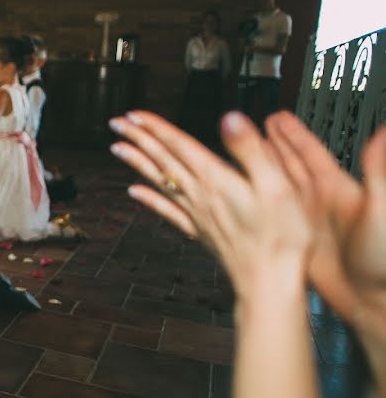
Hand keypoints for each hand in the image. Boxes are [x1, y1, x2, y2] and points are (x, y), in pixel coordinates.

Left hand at [109, 111, 311, 303]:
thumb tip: (229, 118)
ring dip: (138, 162)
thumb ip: (250, 149)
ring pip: (160, 181)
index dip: (156, 127)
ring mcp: (197, 214)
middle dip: (139, 138)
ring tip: (117, 148)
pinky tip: (134, 193)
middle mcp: (200, 196)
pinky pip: (167, 211)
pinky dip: (149, 199)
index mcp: (216, 180)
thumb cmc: (282, 238)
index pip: (179, 145)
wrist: (269, 284)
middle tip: (116, 122)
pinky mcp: (200, 231)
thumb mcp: (277, 185)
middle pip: (163, 160)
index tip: (134, 113)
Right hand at [266, 111, 385, 379]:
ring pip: (281, 189)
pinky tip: (249, 201)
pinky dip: (260, 205)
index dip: (295, 134)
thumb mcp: (381, 209)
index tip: (279, 118)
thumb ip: (379, 169)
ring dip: (266, 171)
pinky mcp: (299, 244)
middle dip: (277, 145)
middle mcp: (321, 203)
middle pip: (292, 166)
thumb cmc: (385, 260)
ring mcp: (309, 224)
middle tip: (258, 128)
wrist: (376, 303)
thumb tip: (384, 134)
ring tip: (249, 156)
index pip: (311, 153)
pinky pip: (274, 217)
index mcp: (339, 190)